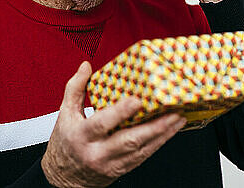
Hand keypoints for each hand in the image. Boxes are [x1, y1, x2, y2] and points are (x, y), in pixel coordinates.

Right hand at [41, 61, 186, 187]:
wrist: (64, 178)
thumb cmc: (66, 142)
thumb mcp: (65, 113)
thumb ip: (75, 88)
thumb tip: (86, 66)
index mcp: (82, 135)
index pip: (102, 123)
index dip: (120, 112)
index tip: (137, 100)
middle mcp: (98, 152)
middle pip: (129, 140)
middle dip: (155, 126)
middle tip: (173, 111)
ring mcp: (112, 163)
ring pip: (142, 150)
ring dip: (163, 134)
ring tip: (178, 118)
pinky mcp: (122, 168)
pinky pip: (144, 156)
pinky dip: (159, 142)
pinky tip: (170, 131)